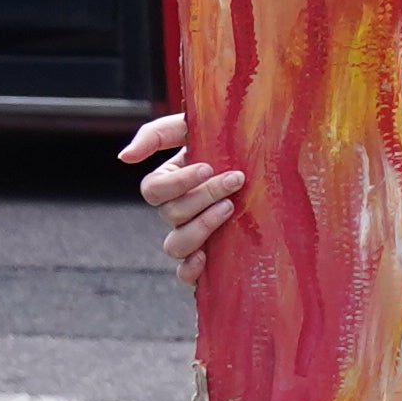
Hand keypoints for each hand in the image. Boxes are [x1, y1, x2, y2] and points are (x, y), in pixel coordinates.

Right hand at [119, 109, 240, 289]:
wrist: (277, 164)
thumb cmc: (236, 141)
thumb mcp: (195, 126)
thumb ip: (157, 134)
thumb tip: (124, 158)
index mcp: (171, 181)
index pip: (153, 190)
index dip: (178, 182)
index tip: (209, 167)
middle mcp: (178, 211)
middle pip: (170, 214)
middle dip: (202, 196)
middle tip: (236, 180)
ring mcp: (193, 236)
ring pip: (175, 245)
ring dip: (200, 227)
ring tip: (230, 209)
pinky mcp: (210, 257)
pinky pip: (185, 274)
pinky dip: (189, 270)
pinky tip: (206, 258)